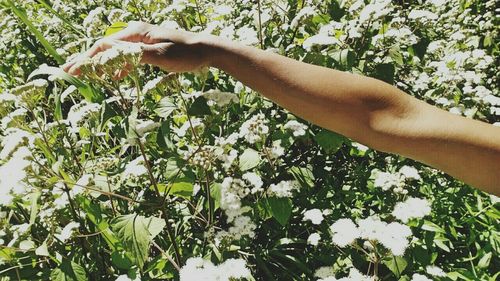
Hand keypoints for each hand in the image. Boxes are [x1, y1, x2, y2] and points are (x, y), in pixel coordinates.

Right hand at [62, 21, 211, 75]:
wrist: (205, 50)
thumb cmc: (185, 53)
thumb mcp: (160, 55)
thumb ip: (135, 55)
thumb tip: (110, 55)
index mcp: (135, 33)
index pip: (103, 46)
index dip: (86, 58)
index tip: (72, 70)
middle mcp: (135, 33)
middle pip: (105, 48)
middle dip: (87, 60)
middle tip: (68, 73)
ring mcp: (141, 41)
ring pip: (114, 53)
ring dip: (101, 64)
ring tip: (85, 76)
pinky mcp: (148, 48)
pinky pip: (127, 57)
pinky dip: (118, 66)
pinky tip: (115, 77)